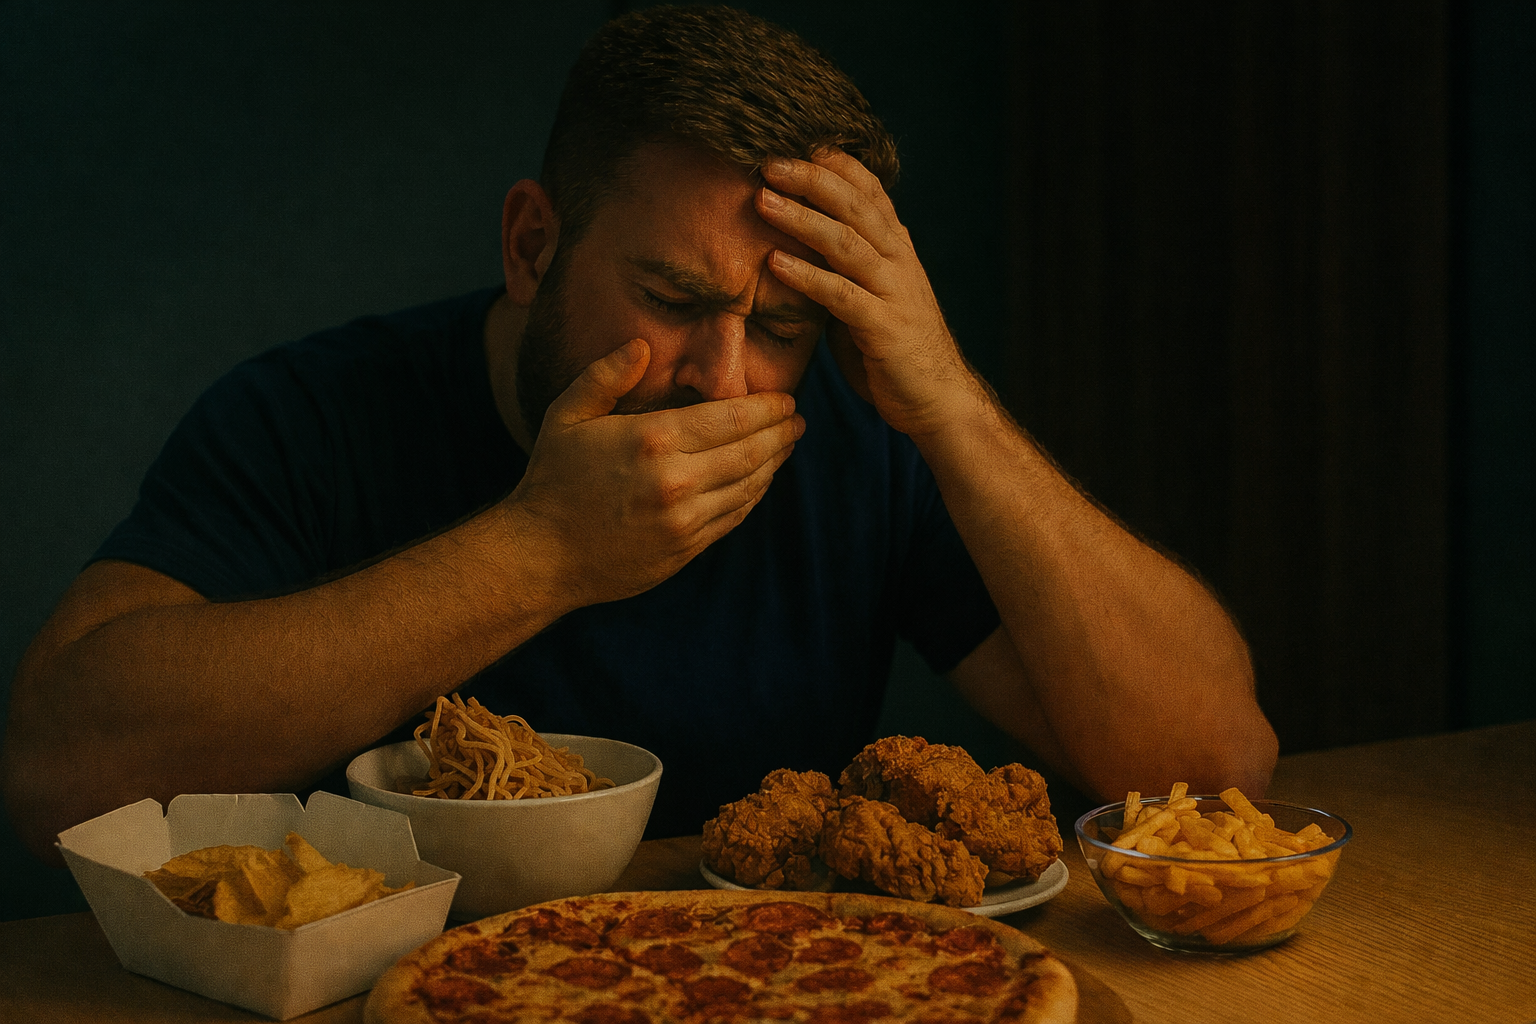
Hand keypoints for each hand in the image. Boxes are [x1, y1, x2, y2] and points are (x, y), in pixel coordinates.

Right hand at [506, 339, 802, 606]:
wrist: (541, 555)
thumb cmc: (552, 479)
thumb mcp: (567, 415)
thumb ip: (605, 376)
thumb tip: (640, 345)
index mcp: (652, 439)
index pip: (730, 417)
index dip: (765, 407)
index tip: (784, 399)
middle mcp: (676, 480)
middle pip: (750, 451)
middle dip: (780, 432)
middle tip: (797, 419)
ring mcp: (685, 519)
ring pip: (750, 486)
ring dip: (775, 463)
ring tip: (787, 444)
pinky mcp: (687, 548)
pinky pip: (735, 516)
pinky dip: (754, 495)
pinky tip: (761, 479)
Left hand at [757, 150, 971, 437]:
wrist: (938, 398)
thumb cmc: (893, 348)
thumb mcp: (869, 295)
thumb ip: (842, 267)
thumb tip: (795, 242)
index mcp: (896, 248)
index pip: (869, 189)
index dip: (835, 164)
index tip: (796, 143)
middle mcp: (899, 261)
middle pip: (855, 204)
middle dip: (811, 178)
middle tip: (768, 161)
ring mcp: (894, 292)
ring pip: (847, 242)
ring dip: (801, 218)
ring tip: (762, 200)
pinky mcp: (884, 328)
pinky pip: (841, 296)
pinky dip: (807, 276)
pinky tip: (775, 263)